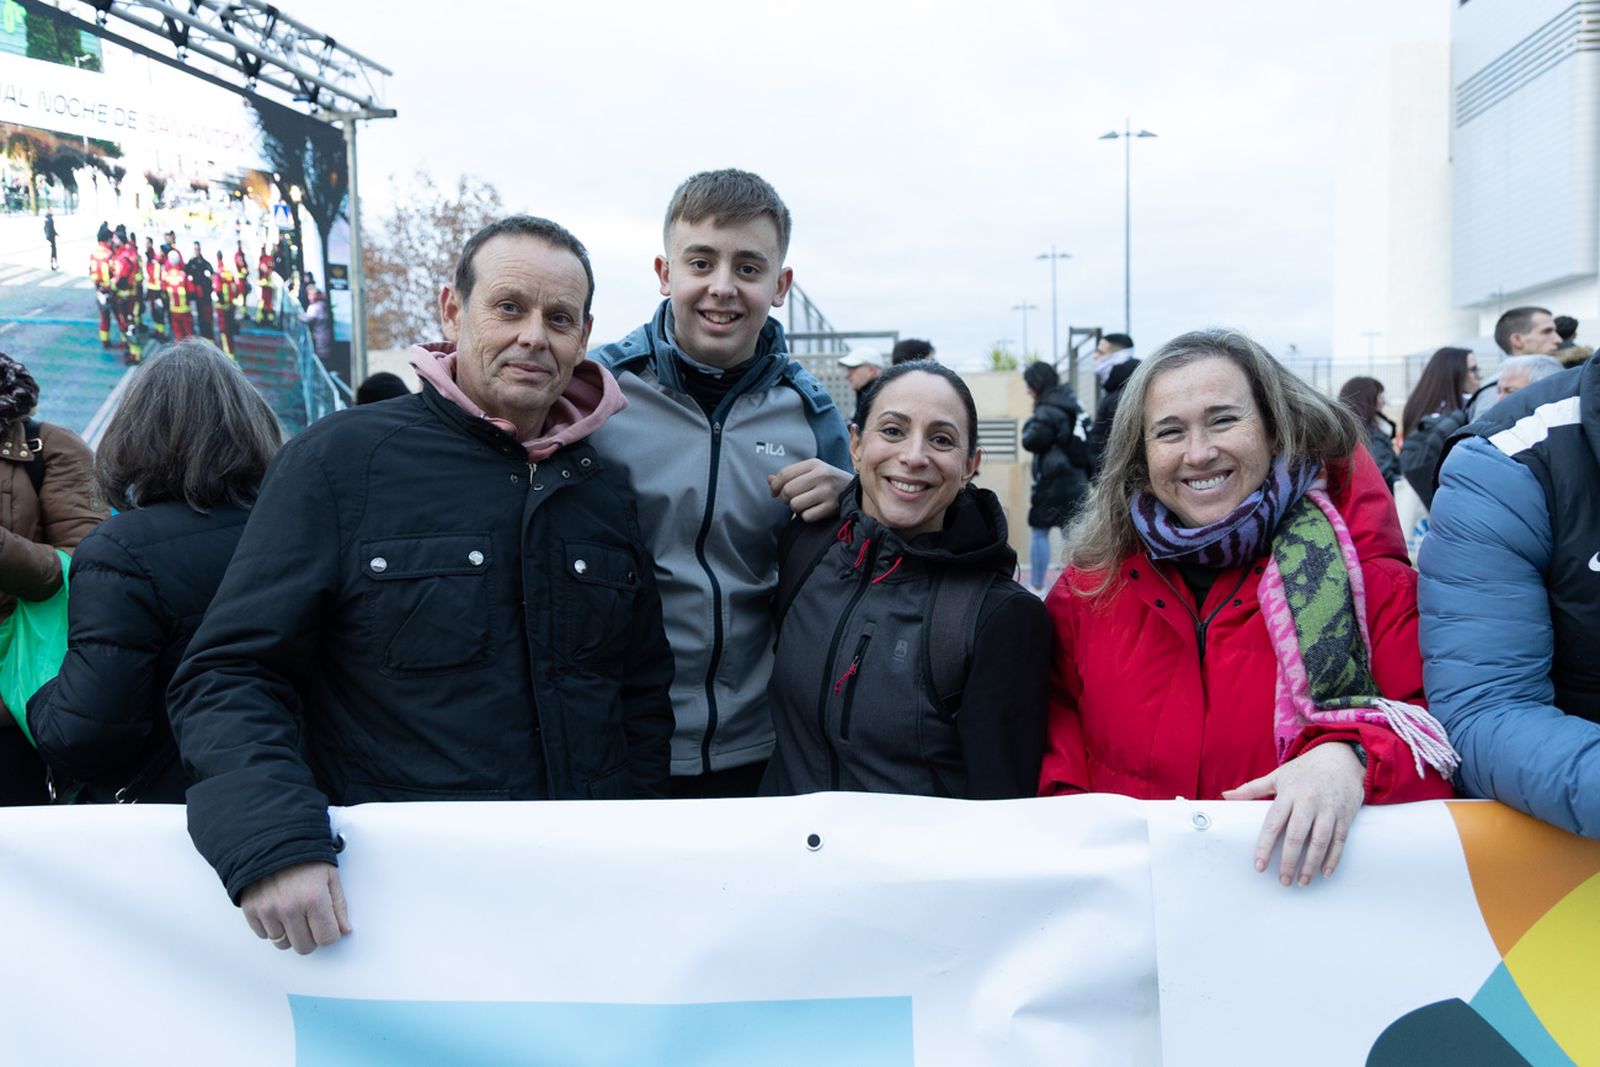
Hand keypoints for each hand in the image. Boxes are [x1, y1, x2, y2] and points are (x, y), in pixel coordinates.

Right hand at [239, 861, 350, 954]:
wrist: (271, 839)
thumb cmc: (304, 856)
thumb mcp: (330, 875)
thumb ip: (339, 906)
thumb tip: (344, 930)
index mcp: (314, 899)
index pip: (327, 939)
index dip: (330, 934)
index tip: (328, 925)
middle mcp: (289, 908)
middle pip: (304, 947)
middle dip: (311, 937)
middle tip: (310, 920)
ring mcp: (268, 910)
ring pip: (282, 944)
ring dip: (290, 934)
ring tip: (293, 913)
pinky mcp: (251, 910)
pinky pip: (263, 935)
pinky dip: (272, 928)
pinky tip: (278, 910)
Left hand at [768, 459, 851, 522]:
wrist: (856, 490)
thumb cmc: (828, 481)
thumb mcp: (812, 472)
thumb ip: (790, 475)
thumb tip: (769, 480)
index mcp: (814, 464)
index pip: (784, 474)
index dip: (775, 486)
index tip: (774, 492)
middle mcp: (821, 475)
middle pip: (788, 491)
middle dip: (786, 498)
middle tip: (793, 499)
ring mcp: (827, 491)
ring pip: (795, 505)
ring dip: (796, 508)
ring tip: (805, 504)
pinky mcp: (831, 507)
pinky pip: (806, 516)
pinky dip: (807, 516)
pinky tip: (814, 510)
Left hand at [1221, 742, 1364, 886]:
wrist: (1341, 758)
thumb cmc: (1305, 770)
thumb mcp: (1277, 776)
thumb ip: (1252, 789)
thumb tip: (1226, 795)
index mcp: (1289, 794)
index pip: (1273, 824)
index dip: (1265, 846)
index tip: (1259, 866)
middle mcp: (1309, 802)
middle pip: (1297, 836)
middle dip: (1289, 861)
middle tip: (1283, 880)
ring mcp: (1329, 810)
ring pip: (1320, 841)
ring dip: (1311, 865)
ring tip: (1301, 881)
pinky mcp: (1345, 816)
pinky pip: (1339, 841)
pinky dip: (1333, 859)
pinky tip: (1324, 873)